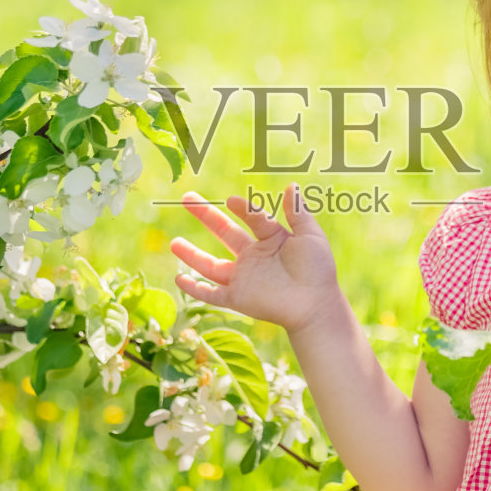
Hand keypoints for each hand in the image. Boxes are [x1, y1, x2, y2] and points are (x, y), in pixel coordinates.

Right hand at [170, 182, 343, 334]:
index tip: (232, 200)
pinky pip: (210, 293)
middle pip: (224, 232)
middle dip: (205, 215)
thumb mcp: (309, 236)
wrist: (315, 304)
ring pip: (210, 265)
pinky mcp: (237, 298)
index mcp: (271, 240)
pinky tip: (178, 279)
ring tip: (173, 243)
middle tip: (187, 197)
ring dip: (191, 255)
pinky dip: (194, 289)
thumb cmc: (317, 270)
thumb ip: (297, 212)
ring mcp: (243, 277)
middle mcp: (253, 257)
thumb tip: (290, 186)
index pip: (252, 218)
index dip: (243, 208)